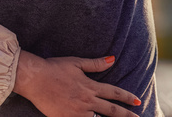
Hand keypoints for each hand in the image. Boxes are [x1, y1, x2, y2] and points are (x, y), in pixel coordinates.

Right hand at [14, 51, 141, 116]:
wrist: (34, 79)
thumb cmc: (54, 68)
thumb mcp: (76, 63)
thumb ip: (96, 64)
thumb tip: (112, 59)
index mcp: (90, 87)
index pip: (114, 93)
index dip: (127, 98)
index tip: (137, 102)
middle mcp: (86, 101)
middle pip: (111, 110)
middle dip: (126, 115)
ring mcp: (77, 112)